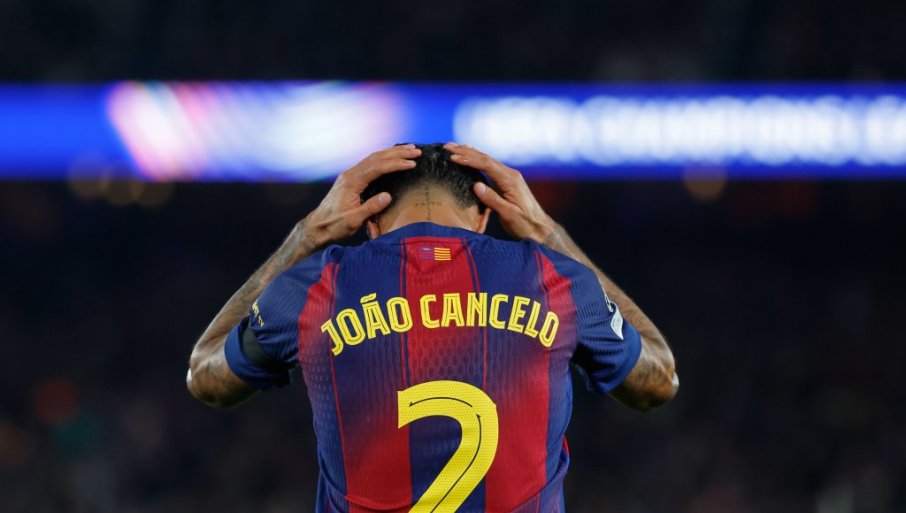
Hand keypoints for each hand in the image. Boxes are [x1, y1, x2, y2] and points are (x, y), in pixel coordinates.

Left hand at [302, 144, 420, 246]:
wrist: (317, 227)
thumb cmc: (334, 226)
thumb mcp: (353, 220)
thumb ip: (371, 208)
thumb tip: (388, 196)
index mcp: (352, 182)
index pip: (378, 168)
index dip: (396, 164)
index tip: (412, 163)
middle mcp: (350, 174)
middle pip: (377, 158)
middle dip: (398, 153)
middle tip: (416, 151)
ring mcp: (349, 175)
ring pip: (373, 158)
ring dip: (391, 153)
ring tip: (408, 150)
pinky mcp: (350, 179)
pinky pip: (369, 163)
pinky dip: (383, 158)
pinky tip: (391, 157)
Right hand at [444, 142, 555, 243]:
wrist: (539, 228)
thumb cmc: (525, 224)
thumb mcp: (508, 214)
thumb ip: (492, 199)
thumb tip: (476, 185)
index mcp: (510, 180)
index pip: (487, 165)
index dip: (469, 160)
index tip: (453, 157)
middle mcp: (510, 174)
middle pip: (485, 158)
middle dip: (465, 151)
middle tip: (447, 146)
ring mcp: (510, 177)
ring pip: (487, 160)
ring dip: (470, 153)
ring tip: (454, 146)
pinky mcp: (508, 181)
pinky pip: (490, 167)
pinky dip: (477, 160)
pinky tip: (471, 156)